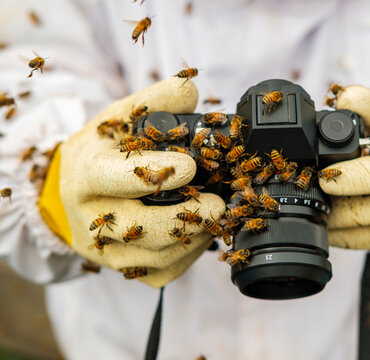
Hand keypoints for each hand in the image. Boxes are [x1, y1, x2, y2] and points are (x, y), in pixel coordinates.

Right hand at [53, 78, 224, 286]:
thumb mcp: (118, 118)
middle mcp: (92, 219)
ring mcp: (107, 251)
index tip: (191, 166)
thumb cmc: (101, 152)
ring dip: (194, 238)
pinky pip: (162, 271)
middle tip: (219, 204)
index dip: (156, 172)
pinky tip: (202, 235)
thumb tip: (190, 88)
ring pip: (156, 256)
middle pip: (140, 229)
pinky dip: (189, 257)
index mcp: (86, 175)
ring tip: (218, 216)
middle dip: (185, 218)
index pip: (116, 178)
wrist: (72, 193)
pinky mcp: (125, 269)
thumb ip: (153, 101)